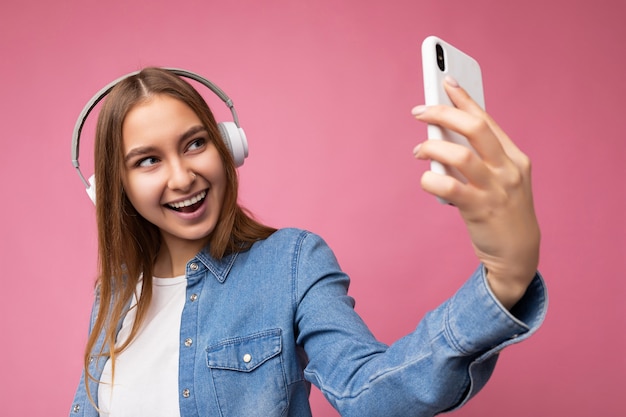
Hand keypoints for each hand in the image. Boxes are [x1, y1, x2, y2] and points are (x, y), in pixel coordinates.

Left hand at [412, 76, 539, 309]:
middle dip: (443, 113)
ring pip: (459, 154)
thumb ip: (479, 160)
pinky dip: (430, 179)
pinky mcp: (479, 209)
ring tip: (418, 151)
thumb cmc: (503, 212)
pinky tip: (426, 179)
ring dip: (432, 146)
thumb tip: (443, 138)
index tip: (445, 80)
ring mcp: (495, 189)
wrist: (518, 254)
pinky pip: (448, 187)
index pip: (486, 119)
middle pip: (474, 129)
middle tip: (419, 111)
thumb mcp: (500, 181)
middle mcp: (507, 169)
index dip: (464, 99)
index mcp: (514, 158)